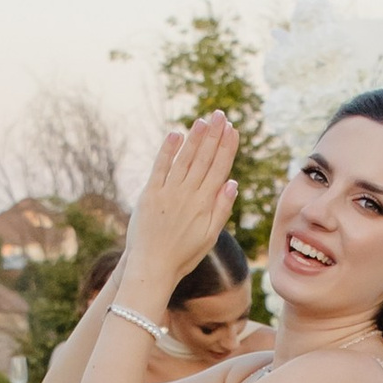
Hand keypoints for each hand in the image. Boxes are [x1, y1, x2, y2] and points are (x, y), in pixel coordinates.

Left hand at [121, 116, 239, 307]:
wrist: (152, 267)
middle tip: (220, 115)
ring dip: (194, 138)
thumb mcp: (209, 236)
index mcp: (204, 204)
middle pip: (203, 159)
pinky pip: (160, 167)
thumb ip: (221, 208)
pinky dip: (168, 150)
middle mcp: (187, 194)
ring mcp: (167, 192)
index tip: (233, 130)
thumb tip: (233, 182)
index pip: (219, 169)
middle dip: (213, 135)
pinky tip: (176, 135)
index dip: (227, 148)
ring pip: (184, 159)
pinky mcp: (149, 194)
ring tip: (203, 120)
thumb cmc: (183, 255)